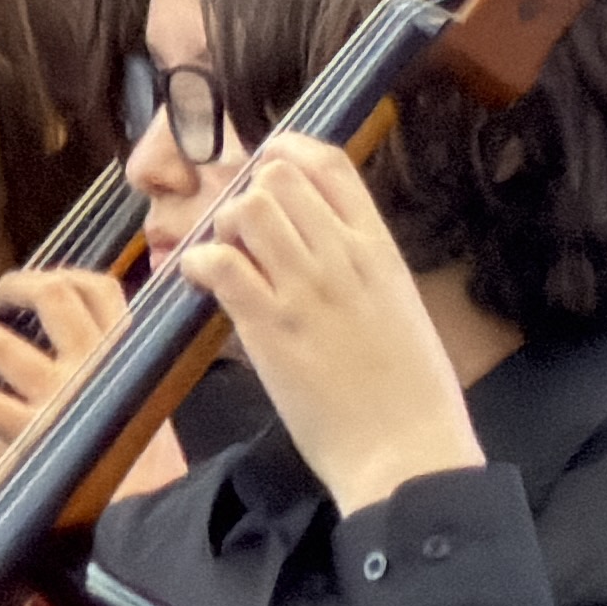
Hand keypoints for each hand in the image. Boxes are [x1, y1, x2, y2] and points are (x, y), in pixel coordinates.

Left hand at [0, 266, 133, 446]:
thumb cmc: (142, 458)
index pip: (100, 288)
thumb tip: (71, 326)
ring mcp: (61, 397)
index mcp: (130, 351)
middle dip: (14, 288)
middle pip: (51, 295)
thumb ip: (118, 359)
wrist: (146, 514)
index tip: (42, 283)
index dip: (64, 275)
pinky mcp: (31, 436)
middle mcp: (97, 364)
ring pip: (1, 343)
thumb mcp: (146, 394)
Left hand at [169, 134, 485, 516]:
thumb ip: (361, 269)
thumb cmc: (408, 391)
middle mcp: (342, 257)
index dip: (286, 155)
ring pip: (247, 210)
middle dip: (248, 197)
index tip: (263, 172)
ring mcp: (305, 289)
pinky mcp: (270, 327)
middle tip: (241, 238)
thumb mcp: (398, 306)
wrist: (406, 450)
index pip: (330, 166)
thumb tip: (321, 245)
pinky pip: (219, 264)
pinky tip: (202, 283)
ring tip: (225, 262)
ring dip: (222, 227)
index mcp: (378, 249)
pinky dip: (198, 264)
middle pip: (278, 179)